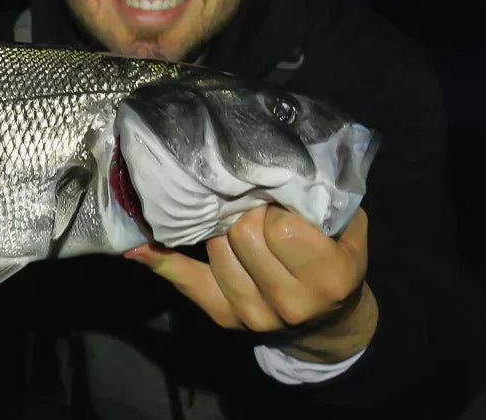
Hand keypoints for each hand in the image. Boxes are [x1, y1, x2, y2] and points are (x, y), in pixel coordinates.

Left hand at [126, 205, 376, 362]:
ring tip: (234, 219)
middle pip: (242, 235)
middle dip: (245, 211)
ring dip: (221, 227)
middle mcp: (290, 302)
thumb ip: (322, 200)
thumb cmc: (338, 258)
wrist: (328, 319)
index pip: (279, 228)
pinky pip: (184, 280)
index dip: (274, 206)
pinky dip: (160, 259)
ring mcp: (254, 314)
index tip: (277, 199)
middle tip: (253, 203)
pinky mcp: (224, 316)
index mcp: (328, 277)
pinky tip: (138, 244)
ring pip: (215, 247)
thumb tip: (280, 166)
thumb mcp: (347, 227)